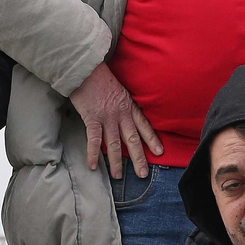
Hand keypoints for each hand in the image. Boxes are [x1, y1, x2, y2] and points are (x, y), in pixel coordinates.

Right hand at [69, 61, 162, 178]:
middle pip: (133, 139)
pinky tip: (93, 165)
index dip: (152, 139)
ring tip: (118, 176)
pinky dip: (94, 154)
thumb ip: (120, 101)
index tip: (159, 152)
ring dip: (116, 162)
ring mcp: (107, 117)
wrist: (85, 68)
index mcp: (128, 105)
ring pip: (115, 144)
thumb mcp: (117, 87)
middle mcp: (121, 113)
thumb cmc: (98, 75)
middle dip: (139, 158)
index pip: (144, 125)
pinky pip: (94, 140)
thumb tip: (120, 111)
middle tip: (143, 174)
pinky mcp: (92, 118)